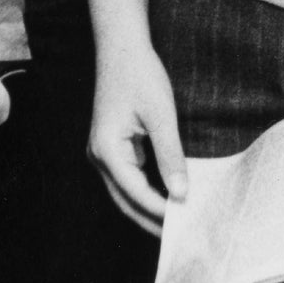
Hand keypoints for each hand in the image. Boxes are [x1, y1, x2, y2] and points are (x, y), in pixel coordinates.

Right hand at [90, 40, 186, 236]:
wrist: (121, 47)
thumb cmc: (141, 75)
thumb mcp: (160, 115)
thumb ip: (171, 155)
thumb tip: (181, 193)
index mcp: (107, 151)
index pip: (136, 193)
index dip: (160, 210)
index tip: (184, 223)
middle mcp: (99, 157)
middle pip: (125, 201)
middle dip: (151, 219)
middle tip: (180, 235)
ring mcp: (102, 153)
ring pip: (126, 192)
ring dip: (148, 207)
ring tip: (177, 221)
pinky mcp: (111, 147)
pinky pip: (128, 177)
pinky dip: (146, 189)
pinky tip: (167, 196)